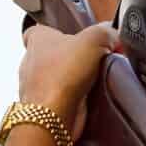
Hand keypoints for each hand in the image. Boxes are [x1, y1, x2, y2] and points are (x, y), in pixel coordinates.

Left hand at [18, 22, 121, 141]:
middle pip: (51, 54)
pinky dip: (74, 100)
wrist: (53, 116)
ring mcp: (36, 87)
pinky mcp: (44, 108)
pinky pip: (61, 99)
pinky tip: (87, 99)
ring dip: (73, 80)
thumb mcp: (94, 39)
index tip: (72, 37)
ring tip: (93, 81)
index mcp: (38, 39)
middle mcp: (31, 62)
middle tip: (92, 59)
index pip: (38, 29)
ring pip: (56, 78)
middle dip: (71, 58)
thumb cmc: (62, 75)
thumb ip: (106, 33)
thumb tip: (114, 37)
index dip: (54, 31)